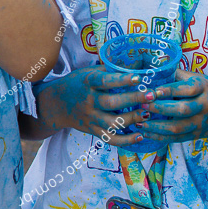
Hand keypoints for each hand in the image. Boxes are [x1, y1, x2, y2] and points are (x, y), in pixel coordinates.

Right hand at [48, 67, 163, 146]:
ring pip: (112, 123)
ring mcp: (90, 117)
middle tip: (151, 96)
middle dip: (133, 100)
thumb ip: (107, 72)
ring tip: (147, 114)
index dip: (122, 80)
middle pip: (111, 103)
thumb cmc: (76, 83)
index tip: (138, 78)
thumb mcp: (87, 72)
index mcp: (87, 83)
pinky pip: (110, 139)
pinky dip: (125, 141)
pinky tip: (140, 136)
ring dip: (132, 119)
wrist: (55, 104)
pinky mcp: (92, 130)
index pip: (105, 81)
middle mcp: (88, 101)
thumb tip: (133, 67)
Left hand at [142, 68, 207, 142]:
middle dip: (160, 108)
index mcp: (203, 88)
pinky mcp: (197, 135)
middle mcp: (204, 106)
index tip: (152, 91)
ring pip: (178, 128)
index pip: (186, 89)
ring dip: (156, 126)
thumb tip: (152, 69)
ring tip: (139, 122)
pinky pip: (177, 138)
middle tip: (142, 105)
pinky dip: (160, 137)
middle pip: (182, 110)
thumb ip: (177, 74)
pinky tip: (146, 132)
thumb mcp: (197, 77)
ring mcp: (201, 122)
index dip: (169, 91)